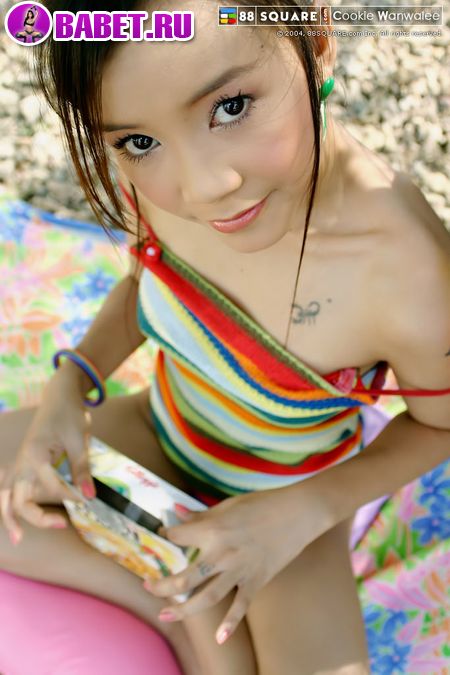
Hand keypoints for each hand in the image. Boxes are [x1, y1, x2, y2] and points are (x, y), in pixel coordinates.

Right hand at [0, 372, 94, 545]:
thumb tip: (90, 496)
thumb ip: (82, 468)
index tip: (89, 498)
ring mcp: (21, 463)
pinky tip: (18, 519)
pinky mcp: (25, 464)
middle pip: (19, 498)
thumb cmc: (69, 413)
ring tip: (19, 538)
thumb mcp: (79, 439)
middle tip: (61, 524)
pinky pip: (12, 488)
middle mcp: (23, 462)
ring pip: (7, 495)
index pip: (52, 486)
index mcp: (35, 455)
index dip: (71, 496)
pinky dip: (11, 504)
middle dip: (36, 517)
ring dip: (11, 516)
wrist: (60, 395)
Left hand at [143, 485, 328, 643]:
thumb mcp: (228, 505)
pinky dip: (230, 624)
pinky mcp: (256, 580)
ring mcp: (239, 571)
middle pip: (185, 577)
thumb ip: (201, 515)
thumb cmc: (262, 503)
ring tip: (166, 614)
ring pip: (206, 597)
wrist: (298, 513)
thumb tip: (177, 513)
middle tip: (147, 588)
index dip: (166, 535)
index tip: (163, 535)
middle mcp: (222, 554)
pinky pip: (240, 606)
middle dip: (162, 585)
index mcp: (213, 530)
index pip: (178, 537)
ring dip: (184, 609)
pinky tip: (219, 638)